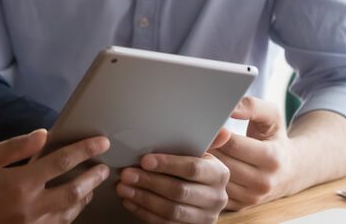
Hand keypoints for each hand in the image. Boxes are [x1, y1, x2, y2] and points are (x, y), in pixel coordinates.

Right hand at [0, 129, 110, 222]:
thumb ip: (16, 147)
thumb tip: (44, 136)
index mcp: (20, 183)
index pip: (62, 162)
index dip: (85, 150)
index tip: (100, 142)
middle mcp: (29, 208)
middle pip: (74, 192)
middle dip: (93, 177)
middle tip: (103, 167)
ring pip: (67, 214)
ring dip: (83, 198)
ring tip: (90, 186)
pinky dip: (66, 215)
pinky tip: (68, 206)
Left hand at [114, 133, 232, 222]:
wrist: (202, 197)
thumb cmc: (196, 170)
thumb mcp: (201, 155)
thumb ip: (205, 142)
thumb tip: (221, 130)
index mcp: (219, 174)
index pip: (193, 169)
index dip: (168, 164)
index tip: (145, 160)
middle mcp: (216, 198)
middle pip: (179, 191)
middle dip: (149, 182)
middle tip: (127, 174)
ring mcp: (204, 217)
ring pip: (170, 210)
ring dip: (143, 198)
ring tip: (124, 187)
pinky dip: (144, 212)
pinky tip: (130, 201)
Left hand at [208, 96, 296, 210]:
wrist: (290, 171)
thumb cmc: (275, 138)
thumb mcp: (272, 117)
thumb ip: (252, 106)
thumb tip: (231, 106)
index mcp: (272, 158)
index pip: (233, 145)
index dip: (217, 133)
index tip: (207, 124)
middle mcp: (264, 182)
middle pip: (223, 162)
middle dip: (208, 148)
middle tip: (195, 136)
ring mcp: (252, 197)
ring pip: (217, 179)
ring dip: (204, 165)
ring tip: (197, 150)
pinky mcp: (241, 206)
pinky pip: (216, 191)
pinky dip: (206, 180)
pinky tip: (202, 167)